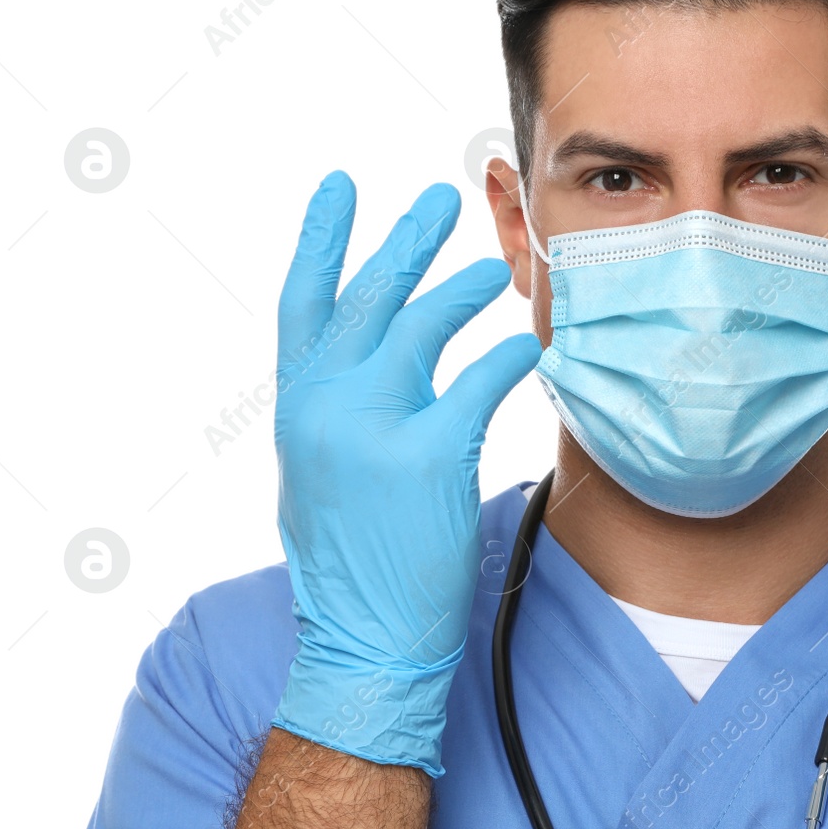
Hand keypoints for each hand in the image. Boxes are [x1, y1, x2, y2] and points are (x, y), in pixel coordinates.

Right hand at [270, 171, 540, 776]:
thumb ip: (337, 413)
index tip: (339, 186)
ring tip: (493, 268)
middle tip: (439, 198)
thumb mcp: (319, 476)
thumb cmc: (352, 564)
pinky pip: (477, 382)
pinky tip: (529, 344)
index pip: (301, 303)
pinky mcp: (426, 457)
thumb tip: (366, 363)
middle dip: (403, 241)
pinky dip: (506, 358)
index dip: (320, 238)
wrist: (362, 642)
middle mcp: (324, 408)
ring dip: (460, 290)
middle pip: (365, 298)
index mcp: (298, 408)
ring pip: (420, 329)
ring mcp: (370, 429)